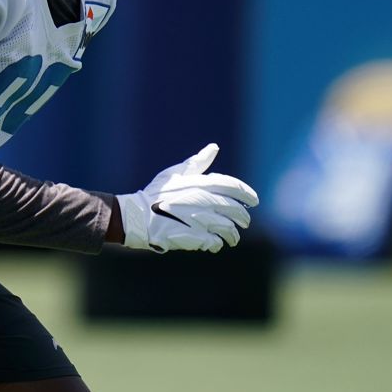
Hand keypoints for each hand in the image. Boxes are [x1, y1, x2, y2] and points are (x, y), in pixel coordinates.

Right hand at [117, 144, 258, 252]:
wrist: (137, 216)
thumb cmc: (155, 193)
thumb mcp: (174, 174)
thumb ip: (197, 163)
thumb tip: (214, 147)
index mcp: (199, 183)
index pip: (232, 186)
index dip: (247, 194)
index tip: (254, 201)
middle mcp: (201, 200)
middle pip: (234, 209)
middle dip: (243, 217)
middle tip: (244, 222)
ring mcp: (198, 219)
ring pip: (228, 228)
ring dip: (232, 234)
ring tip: (231, 238)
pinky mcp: (193, 236)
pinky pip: (214, 242)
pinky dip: (217, 244)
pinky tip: (214, 244)